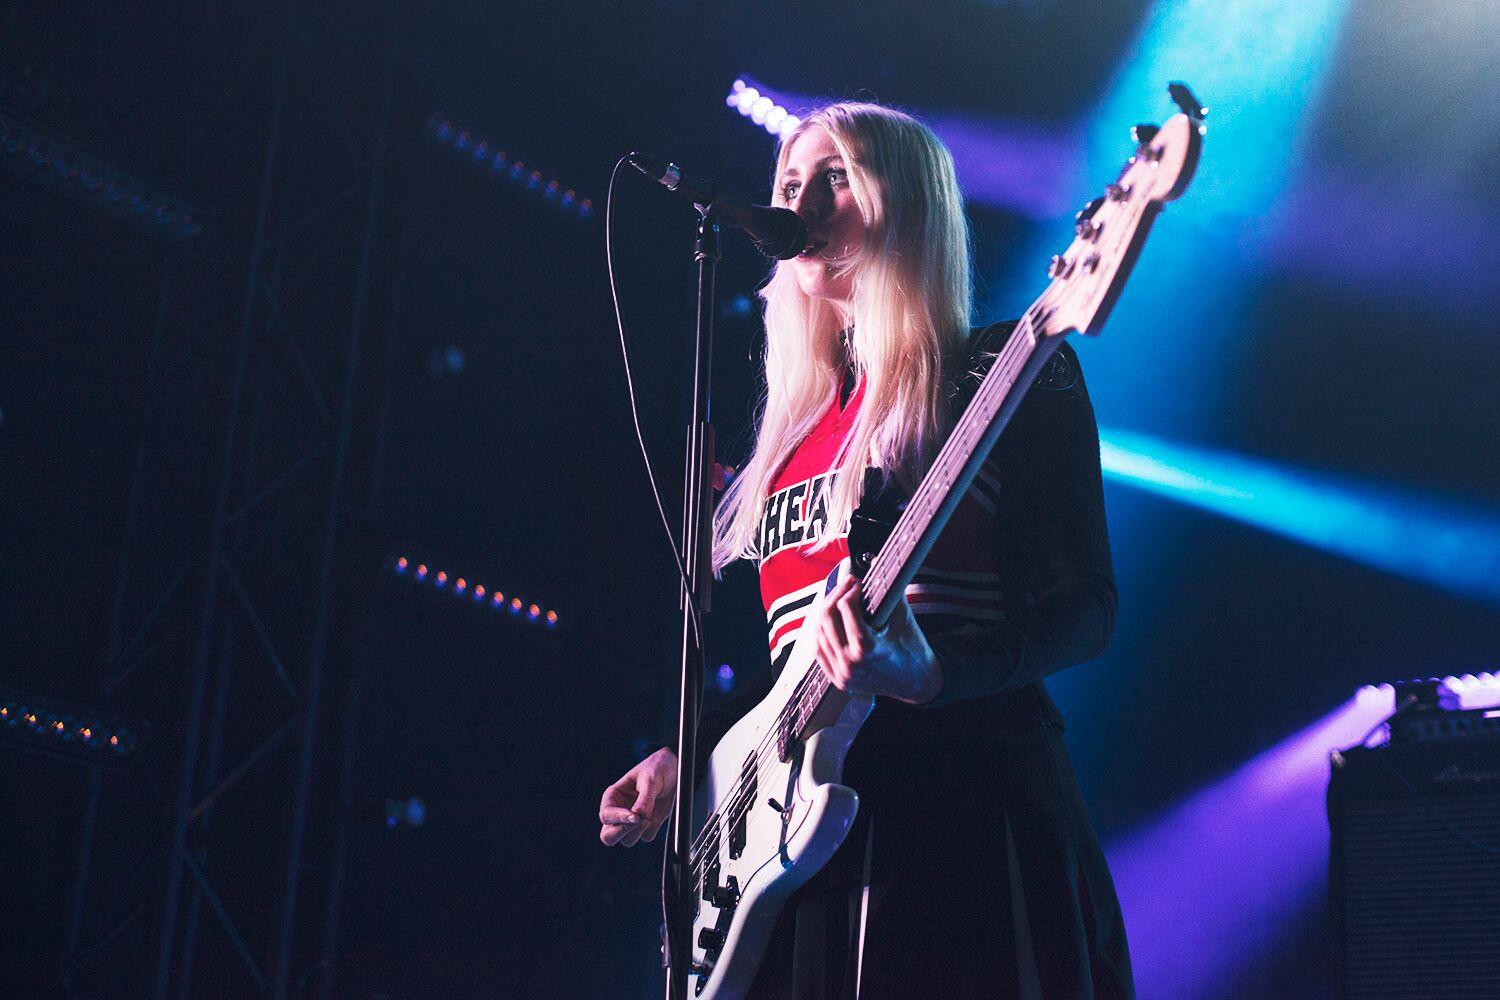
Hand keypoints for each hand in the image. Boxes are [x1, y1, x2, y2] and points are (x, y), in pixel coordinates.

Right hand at [599, 747, 677, 846]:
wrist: (675, 770)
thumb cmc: (657, 767)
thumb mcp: (650, 779)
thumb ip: (644, 799)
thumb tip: (639, 816)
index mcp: (613, 797)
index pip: (606, 816)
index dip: (618, 819)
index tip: (635, 816)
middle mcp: (619, 811)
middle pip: (608, 836)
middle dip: (622, 832)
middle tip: (639, 821)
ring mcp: (632, 820)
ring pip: (628, 840)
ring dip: (639, 831)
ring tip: (651, 812)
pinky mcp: (647, 825)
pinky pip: (646, 837)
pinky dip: (652, 829)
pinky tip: (657, 813)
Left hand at [814, 574, 942, 704]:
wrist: (918, 681)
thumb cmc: (913, 648)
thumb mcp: (903, 616)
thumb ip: (887, 588)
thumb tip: (874, 562)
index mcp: (867, 649)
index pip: (845, 608)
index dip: (849, 589)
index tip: (857, 583)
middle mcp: (851, 664)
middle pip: (827, 618)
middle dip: (836, 595)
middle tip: (847, 586)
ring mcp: (842, 675)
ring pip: (819, 633)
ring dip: (827, 613)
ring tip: (840, 601)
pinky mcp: (838, 680)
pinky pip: (820, 651)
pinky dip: (823, 633)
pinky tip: (833, 623)